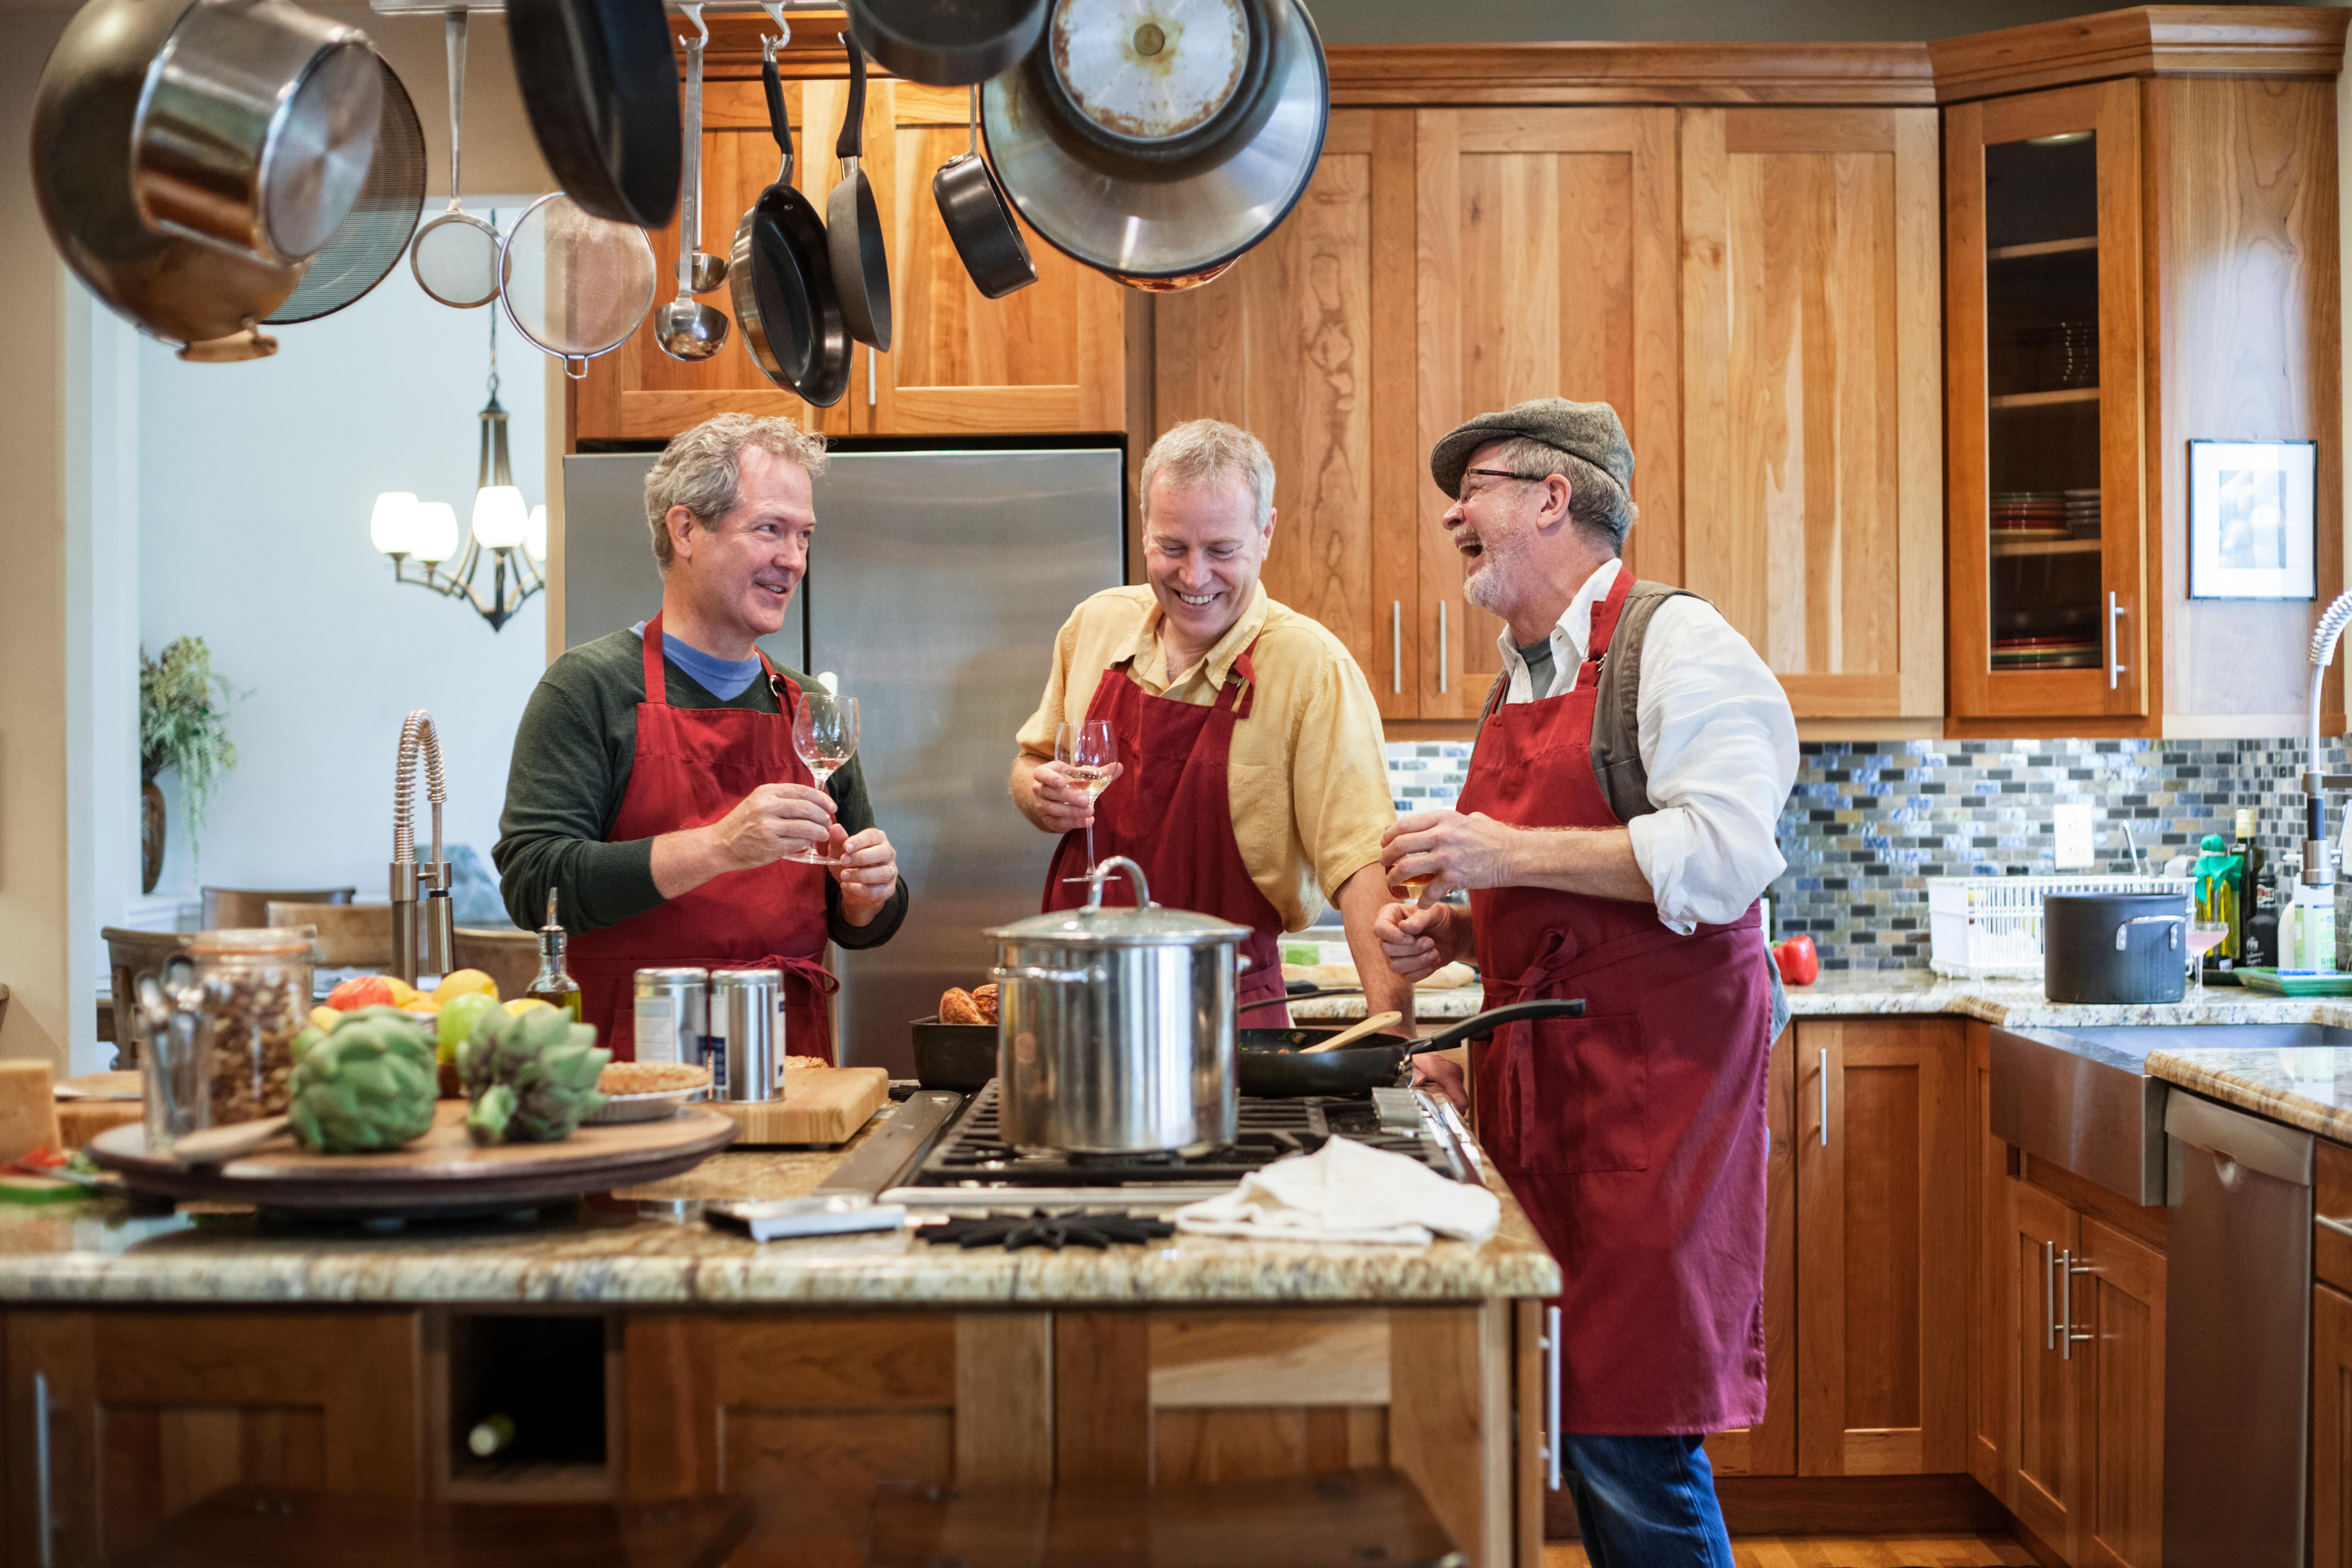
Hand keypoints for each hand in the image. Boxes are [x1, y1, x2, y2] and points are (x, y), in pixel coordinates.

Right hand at [705, 783, 836, 870]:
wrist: (720, 845)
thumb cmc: (742, 823)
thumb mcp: (758, 802)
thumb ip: (782, 799)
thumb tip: (814, 801)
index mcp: (766, 792)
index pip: (802, 791)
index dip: (822, 798)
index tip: (831, 806)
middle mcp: (767, 807)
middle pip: (807, 808)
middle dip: (823, 816)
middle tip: (828, 822)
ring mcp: (769, 827)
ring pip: (806, 827)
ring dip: (820, 831)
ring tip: (823, 834)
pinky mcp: (771, 846)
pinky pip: (799, 843)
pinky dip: (807, 843)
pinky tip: (808, 843)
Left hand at [832, 826, 898, 924]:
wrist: (851, 888)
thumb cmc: (848, 864)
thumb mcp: (839, 852)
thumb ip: (838, 841)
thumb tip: (835, 827)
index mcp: (878, 840)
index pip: (874, 836)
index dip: (860, 840)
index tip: (846, 847)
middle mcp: (888, 854)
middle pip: (884, 852)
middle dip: (862, 857)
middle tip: (843, 861)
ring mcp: (890, 872)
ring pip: (883, 872)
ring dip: (861, 875)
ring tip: (844, 875)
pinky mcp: (888, 890)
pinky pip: (878, 891)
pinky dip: (860, 889)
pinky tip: (846, 886)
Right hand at [1029, 758, 1123, 833]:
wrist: (1058, 797)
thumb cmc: (1070, 781)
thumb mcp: (1081, 774)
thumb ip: (1099, 772)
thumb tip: (1119, 767)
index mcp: (1046, 772)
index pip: (1040, 774)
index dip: (1049, 778)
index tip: (1062, 782)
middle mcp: (1040, 789)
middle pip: (1050, 793)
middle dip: (1069, 797)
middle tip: (1086, 801)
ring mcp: (1042, 805)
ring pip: (1054, 809)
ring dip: (1073, 812)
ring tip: (1090, 812)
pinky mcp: (1047, 819)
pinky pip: (1057, 823)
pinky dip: (1073, 823)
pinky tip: (1086, 822)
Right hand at [1373, 899, 1460, 983]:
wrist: (1454, 935)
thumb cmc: (1441, 919)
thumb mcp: (1435, 912)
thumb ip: (1420, 917)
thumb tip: (1404, 928)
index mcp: (1390, 915)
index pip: (1380, 928)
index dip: (1393, 935)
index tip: (1412, 937)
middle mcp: (1388, 936)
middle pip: (1387, 949)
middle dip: (1412, 948)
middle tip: (1430, 942)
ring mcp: (1394, 954)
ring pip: (1395, 966)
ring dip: (1419, 961)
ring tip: (1435, 952)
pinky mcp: (1405, 969)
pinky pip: (1407, 977)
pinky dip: (1423, 971)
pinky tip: (1434, 961)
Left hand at [1380, 809, 1519, 899]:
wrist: (1516, 855)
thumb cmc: (1495, 837)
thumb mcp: (1472, 818)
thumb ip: (1452, 820)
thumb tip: (1439, 822)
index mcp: (1443, 818)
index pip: (1403, 824)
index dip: (1388, 836)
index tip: (1385, 845)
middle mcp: (1441, 834)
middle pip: (1399, 845)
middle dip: (1386, 857)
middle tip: (1384, 865)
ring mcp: (1447, 856)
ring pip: (1406, 867)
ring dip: (1394, 878)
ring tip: (1392, 884)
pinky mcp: (1455, 877)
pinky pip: (1428, 891)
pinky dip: (1422, 900)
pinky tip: (1421, 904)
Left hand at [1410, 1051, 1468, 1112]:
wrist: (1416, 1051)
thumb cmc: (1413, 1060)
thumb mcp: (1409, 1068)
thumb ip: (1414, 1075)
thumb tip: (1420, 1080)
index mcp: (1447, 1071)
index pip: (1462, 1100)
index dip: (1454, 1112)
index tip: (1443, 1116)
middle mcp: (1455, 1071)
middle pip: (1460, 1101)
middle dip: (1449, 1107)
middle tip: (1434, 1109)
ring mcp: (1457, 1073)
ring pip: (1458, 1097)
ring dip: (1448, 1101)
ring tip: (1434, 1100)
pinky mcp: (1457, 1074)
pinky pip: (1456, 1091)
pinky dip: (1448, 1096)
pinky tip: (1437, 1094)